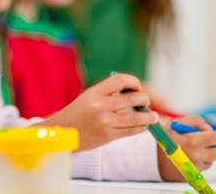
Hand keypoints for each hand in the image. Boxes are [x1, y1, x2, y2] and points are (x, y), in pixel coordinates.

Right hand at [40, 73, 158, 150]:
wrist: (62, 133)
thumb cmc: (78, 114)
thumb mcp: (89, 97)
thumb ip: (108, 93)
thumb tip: (134, 91)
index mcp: (95, 92)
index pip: (121, 80)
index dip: (134, 82)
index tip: (137, 87)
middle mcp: (100, 105)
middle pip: (134, 98)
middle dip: (144, 99)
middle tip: (145, 102)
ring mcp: (105, 121)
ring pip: (137, 117)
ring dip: (149, 117)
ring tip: (153, 117)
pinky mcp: (108, 135)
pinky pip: (132, 130)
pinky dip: (141, 127)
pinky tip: (143, 126)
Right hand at [158, 115, 215, 180]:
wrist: (151, 157)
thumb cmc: (164, 139)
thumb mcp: (176, 123)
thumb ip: (195, 121)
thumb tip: (209, 129)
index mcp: (192, 141)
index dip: (212, 135)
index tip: (205, 135)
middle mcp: (196, 155)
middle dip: (210, 146)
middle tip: (198, 143)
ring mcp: (195, 167)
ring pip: (211, 160)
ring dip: (204, 155)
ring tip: (190, 151)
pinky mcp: (193, 175)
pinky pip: (203, 168)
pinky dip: (199, 163)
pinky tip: (187, 158)